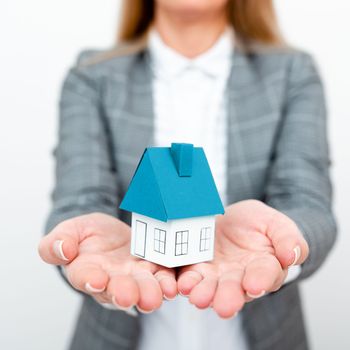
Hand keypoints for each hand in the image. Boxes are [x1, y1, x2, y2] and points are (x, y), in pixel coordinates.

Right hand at [38, 213, 176, 311]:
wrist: (108, 233)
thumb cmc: (86, 234)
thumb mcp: (70, 231)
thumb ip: (58, 242)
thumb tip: (62, 249)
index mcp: (86, 271)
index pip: (85, 277)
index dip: (90, 279)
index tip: (97, 279)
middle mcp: (112, 280)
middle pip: (118, 290)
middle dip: (125, 293)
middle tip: (130, 295)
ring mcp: (135, 276)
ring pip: (143, 288)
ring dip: (150, 292)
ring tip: (157, 294)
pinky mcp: (153, 269)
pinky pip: (162, 277)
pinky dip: (167, 282)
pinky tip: (172, 284)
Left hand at [177, 200, 308, 317]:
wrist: (233, 218)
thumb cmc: (258, 223)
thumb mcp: (276, 223)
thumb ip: (287, 238)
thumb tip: (291, 256)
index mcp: (266, 266)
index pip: (266, 274)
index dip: (261, 279)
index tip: (254, 285)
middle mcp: (241, 277)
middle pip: (236, 289)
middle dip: (229, 297)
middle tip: (224, 306)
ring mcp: (218, 275)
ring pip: (212, 289)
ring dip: (206, 295)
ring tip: (199, 298)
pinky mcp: (199, 269)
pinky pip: (193, 277)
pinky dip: (188, 283)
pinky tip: (184, 285)